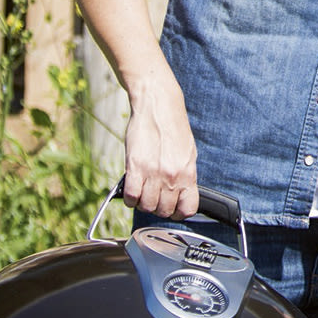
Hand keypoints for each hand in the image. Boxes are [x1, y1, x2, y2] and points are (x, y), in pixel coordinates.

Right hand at [121, 84, 199, 219]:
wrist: (158, 104)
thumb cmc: (173, 126)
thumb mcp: (187, 152)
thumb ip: (184, 175)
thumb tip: (180, 193)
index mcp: (188, 172)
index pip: (187, 209)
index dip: (178, 212)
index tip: (173, 208)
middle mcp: (172, 176)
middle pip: (164, 210)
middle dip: (158, 208)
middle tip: (154, 197)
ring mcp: (153, 173)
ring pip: (146, 206)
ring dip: (143, 203)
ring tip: (142, 191)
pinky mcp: (135, 167)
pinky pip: (131, 196)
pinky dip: (130, 198)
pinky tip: (132, 188)